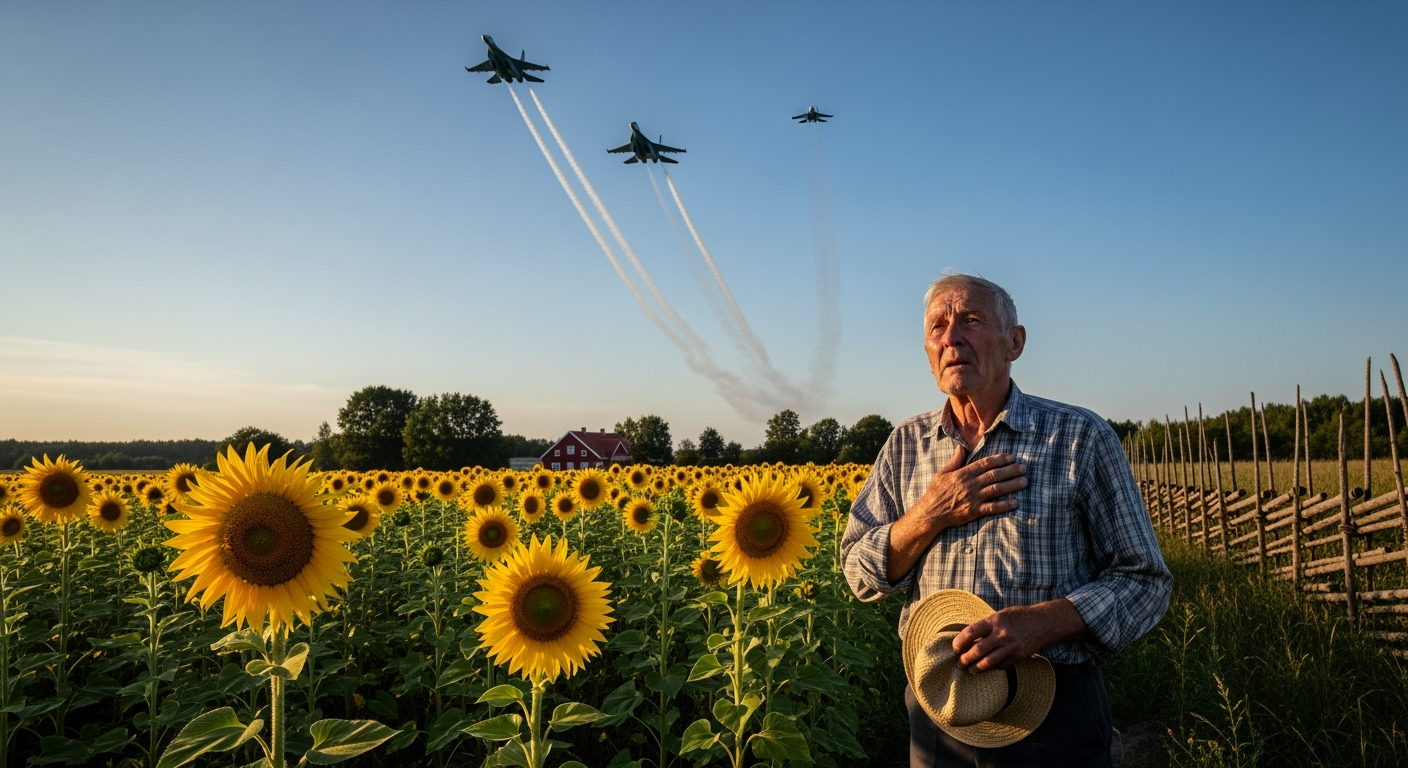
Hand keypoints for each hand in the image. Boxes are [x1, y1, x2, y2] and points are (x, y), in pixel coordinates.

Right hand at [915, 448, 1027, 529]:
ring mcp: (973, 498)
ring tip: (1024, 481)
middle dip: (1010, 470)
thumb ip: (955, 460)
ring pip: (996, 489)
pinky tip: (1015, 502)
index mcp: (963, 473)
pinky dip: (1004, 505)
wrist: (931, 512)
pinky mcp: (974, 511)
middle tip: (1024, 468)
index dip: (1000, 460)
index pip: (985, 463)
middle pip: (994, 475)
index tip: (1012, 457)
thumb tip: (961, 446)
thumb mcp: (943, 472)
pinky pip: (992, 508)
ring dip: (1011, 485)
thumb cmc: (937, 491)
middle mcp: (970, 484)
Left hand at [952, 599, 1088, 670]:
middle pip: (977, 651)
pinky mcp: (1018, 657)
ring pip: (988, 663)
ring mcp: (1011, 647)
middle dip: (965, 659)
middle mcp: (1002, 634)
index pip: (970, 632)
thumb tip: (966, 639)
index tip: (955, 648)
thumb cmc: (1017, 617)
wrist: (1042, 623)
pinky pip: (1000, 666)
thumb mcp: (999, 615)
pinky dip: (991, 668)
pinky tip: (986, 667)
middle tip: (959, 663)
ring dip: (976, 668)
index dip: (959, 642)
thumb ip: (984, 626)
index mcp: (994, 621)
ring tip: (970, 670)